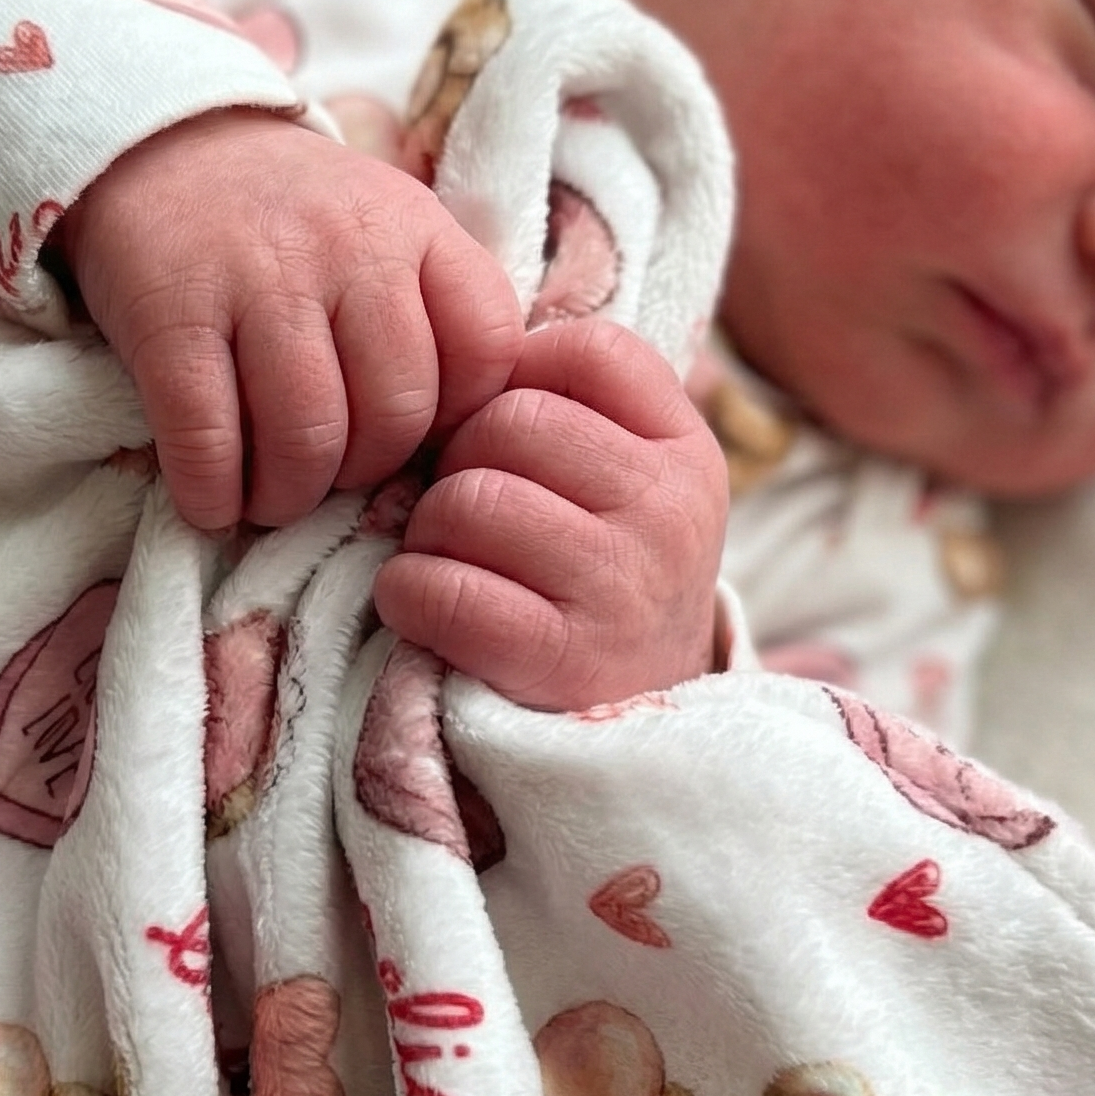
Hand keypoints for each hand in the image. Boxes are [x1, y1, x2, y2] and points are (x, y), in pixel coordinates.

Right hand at [51, 110, 524, 528]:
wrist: (163, 146)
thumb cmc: (290, 220)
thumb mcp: (385, 228)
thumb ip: (434, 309)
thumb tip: (462, 437)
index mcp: (414, 227)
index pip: (486, 345)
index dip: (458, 418)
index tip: (413, 434)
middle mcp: (346, 246)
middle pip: (395, 411)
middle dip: (365, 473)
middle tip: (331, 476)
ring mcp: (257, 278)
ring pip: (307, 435)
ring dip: (289, 496)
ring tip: (273, 496)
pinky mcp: (170, 316)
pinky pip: (209, 438)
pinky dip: (213, 493)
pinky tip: (213, 500)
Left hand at [372, 318, 728, 710]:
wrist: (638, 745)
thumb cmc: (600, 593)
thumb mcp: (623, 493)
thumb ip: (565, 412)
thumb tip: (456, 352)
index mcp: (686, 451)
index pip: (585, 349)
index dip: (514, 380)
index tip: (504, 442)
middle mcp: (670, 510)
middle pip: (510, 421)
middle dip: (458, 465)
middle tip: (463, 519)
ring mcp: (623, 586)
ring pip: (469, 499)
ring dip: (426, 534)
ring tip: (448, 565)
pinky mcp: (563, 660)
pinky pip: (443, 588)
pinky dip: (408, 594)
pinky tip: (424, 608)